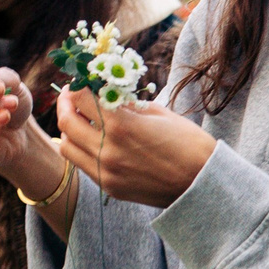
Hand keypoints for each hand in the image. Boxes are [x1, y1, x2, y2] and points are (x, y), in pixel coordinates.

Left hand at [54, 90, 217, 208]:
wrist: (203, 183)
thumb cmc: (188, 142)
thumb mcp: (158, 113)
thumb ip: (126, 104)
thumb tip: (103, 92)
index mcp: (121, 125)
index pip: (81, 99)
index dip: (77, 86)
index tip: (79, 81)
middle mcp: (107, 149)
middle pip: (66, 122)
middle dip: (65, 104)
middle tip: (71, 96)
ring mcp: (105, 171)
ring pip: (66, 146)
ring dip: (68, 129)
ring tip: (78, 119)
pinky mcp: (109, 187)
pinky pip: (82, 164)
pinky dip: (79, 149)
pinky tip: (89, 140)